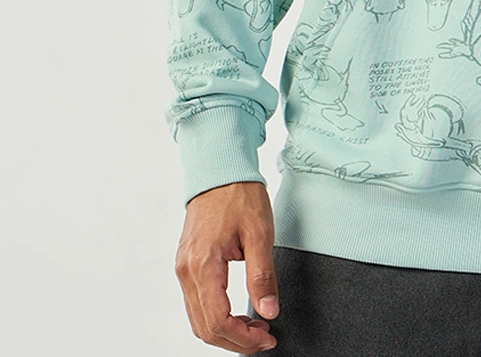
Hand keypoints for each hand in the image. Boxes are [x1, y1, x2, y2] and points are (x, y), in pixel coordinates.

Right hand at [174, 180, 279, 352]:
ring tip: (254, 327)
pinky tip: (238, 313)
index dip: (243, 337)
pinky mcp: (186, 264)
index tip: (266, 337)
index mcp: (203, 264)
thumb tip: (268, 311)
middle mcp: (186, 270)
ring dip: (225, 331)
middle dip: (235, 341)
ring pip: (198, 319)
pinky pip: (196, 303)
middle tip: (263, 338)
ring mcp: (183, 268)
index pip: (218, 320)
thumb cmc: (239, 194)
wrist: (220, 169)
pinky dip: (216, 316)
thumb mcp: (259, 233)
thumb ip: (262, 276)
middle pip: (204, 327)